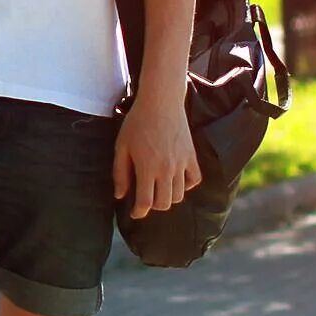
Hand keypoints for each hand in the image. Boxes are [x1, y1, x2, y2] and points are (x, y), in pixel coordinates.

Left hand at [113, 96, 199, 218]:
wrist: (161, 102)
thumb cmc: (136, 123)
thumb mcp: (121, 146)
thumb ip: (120, 173)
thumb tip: (120, 196)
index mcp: (146, 168)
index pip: (145, 202)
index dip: (138, 212)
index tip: (134, 213)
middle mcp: (166, 169)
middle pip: (164, 203)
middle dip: (153, 206)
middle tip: (145, 200)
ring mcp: (181, 164)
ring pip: (179, 195)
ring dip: (168, 197)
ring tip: (158, 189)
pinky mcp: (192, 156)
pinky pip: (195, 180)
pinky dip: (187, 185)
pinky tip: (176, 181)